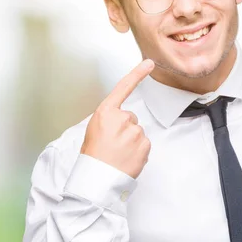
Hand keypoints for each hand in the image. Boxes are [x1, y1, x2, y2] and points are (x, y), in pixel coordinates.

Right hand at [81, 59, 154, 178]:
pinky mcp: (144, 143)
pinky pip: (144, 143)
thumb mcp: (94, 129)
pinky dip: (138, 150)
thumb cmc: (92, 155)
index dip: (137, 74)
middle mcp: (122, 118)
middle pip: (131, 117)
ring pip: (138, 131)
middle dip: (125, 129)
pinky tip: (126, 158)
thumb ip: (110, 120)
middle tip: (112, 144)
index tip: (149, 63)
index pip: (123, 88)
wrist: (97, 178)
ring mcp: (135, 130)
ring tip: (118, 153)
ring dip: (131, 141)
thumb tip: (121, 120)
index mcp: (105, 112)